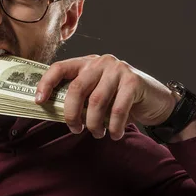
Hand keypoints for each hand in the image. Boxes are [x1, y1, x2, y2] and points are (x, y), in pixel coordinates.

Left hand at [35, 54, 177, 140]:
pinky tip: (113, 134)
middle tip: (75, 129)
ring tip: (97, 133)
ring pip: (96, 101)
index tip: (39, 101)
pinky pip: (117, 109)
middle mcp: (100, 62)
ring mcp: (118, 69)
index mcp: (86, 62)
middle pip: (76, 88)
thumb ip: (80, 99)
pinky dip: (113, 126)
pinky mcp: (133, 81)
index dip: (46, 84)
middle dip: (71, 113)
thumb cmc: (120, 100)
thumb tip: (53, 113)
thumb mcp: (96, 96)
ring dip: (94, 123)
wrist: (156, 101)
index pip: (59, 68)